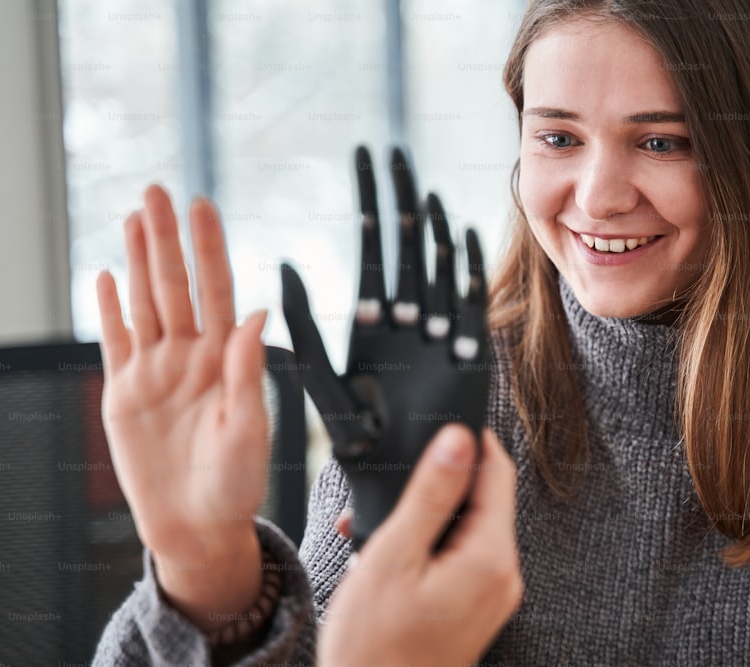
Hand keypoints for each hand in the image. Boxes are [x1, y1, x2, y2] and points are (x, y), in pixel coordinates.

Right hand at [96, 185, 266, 630]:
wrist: (195, 525)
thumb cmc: (235, 483)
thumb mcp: (250, 428)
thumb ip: (247, 371)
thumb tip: (257, 312)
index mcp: (224, 359)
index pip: (217, 290)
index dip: (209, 248)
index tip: (203, 205)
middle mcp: (189, 355)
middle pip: (175, 285)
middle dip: (166, 239)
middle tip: (157, 190)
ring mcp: (155, 370)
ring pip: (144, 302)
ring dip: (138, 260)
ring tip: (134, 217)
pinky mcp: (124, 392)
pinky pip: (115, 341)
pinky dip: (109, 309)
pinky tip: (107, 274)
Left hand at [282, 146, 490, 549]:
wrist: (400, 491)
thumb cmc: (356, 449)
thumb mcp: (319, 383)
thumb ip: (301, 327)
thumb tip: (280, 267)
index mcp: (368, 325)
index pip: (370, 250)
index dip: (369, 202)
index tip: (365, 159)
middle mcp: (406, 324)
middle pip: (406, 249)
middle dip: (401, 201)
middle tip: (396, 155)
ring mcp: (439, 336)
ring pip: (437, 269)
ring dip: (432, 228)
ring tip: (424, 188)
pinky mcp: (470, 356)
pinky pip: (470, 304)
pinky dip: (467, 269)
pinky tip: (462, 232)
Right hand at [319, 424, 522, 665]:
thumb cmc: (374, 648)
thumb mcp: (394, 556)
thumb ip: (431, 493)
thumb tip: (459, 438)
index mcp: (491, 558)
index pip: (498, 472)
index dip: (470, 440)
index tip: (438, 425)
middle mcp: (503, 577)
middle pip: (484, 500)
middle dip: (437, 484)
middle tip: (391, 486)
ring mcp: (492, 596)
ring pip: (467, 529)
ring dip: (425, 517)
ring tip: (375, 529)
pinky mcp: (475, 609)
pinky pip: (460, 559)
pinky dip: (427, 547)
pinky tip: (386, 556)